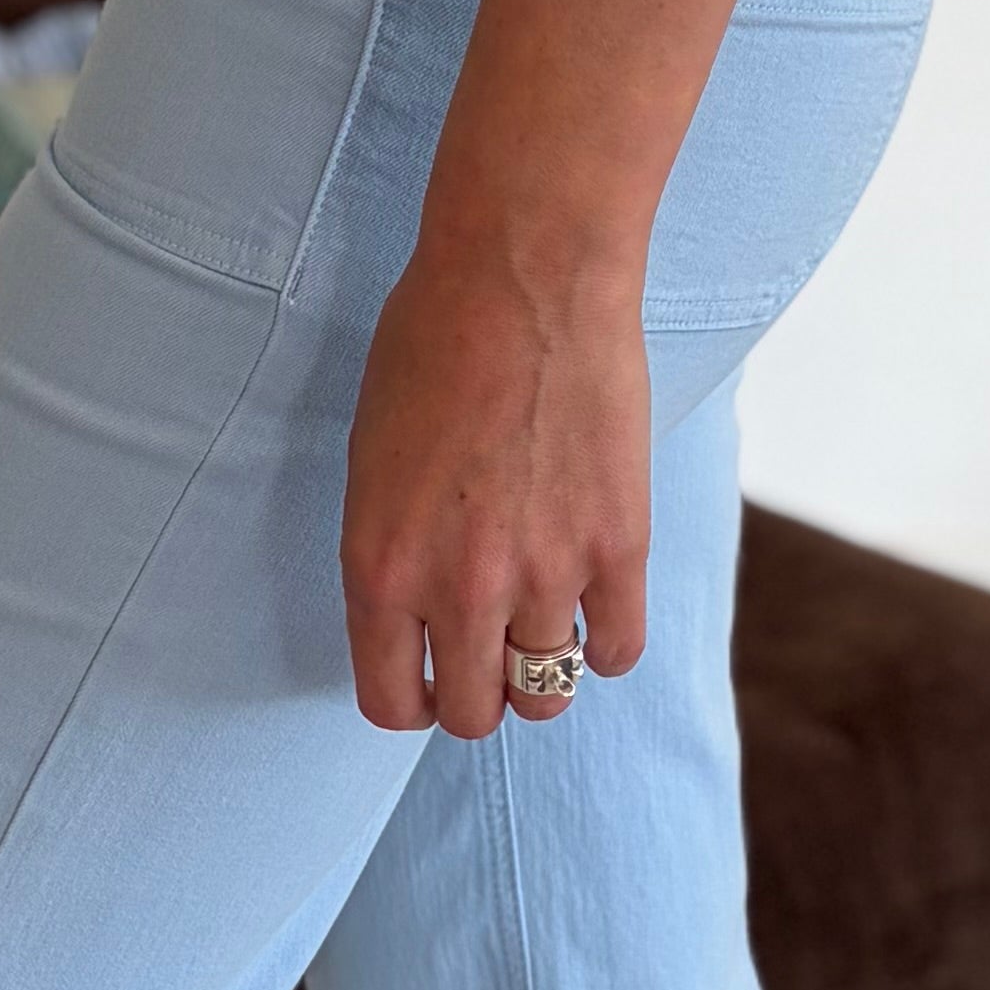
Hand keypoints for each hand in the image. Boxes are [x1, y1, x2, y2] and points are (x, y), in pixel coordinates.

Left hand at [338, 224, 652, 736]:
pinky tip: (595, 614)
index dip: (411, 703)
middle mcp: (458, 589)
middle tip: (488, 663)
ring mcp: (543, 573)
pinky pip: (616, 649)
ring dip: (541, 674)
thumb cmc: (432, 344)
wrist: (524, 276)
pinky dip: (605, 645)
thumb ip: (393, 549)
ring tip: (542, 634)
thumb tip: (416, 614)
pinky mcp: (617, 547)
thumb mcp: (372, 461)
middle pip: (475, 712)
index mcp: (380, 567)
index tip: (428, 685)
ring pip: (546, 691)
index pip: (391, 701)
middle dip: (479, 698)